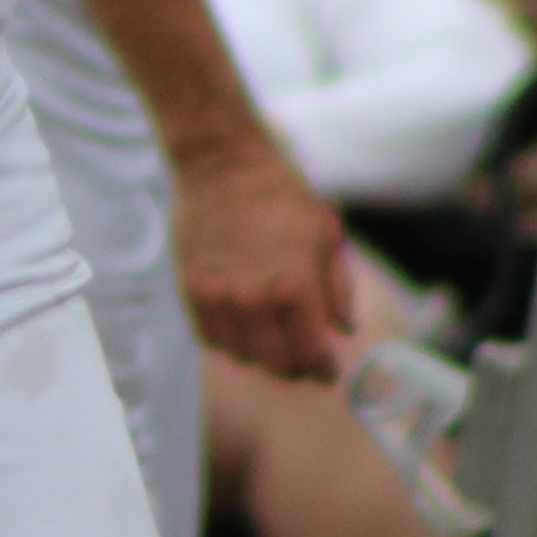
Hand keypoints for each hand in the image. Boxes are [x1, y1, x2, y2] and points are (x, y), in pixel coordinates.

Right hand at [169, 134, 352, 382]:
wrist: (221, 164)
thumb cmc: (281, 194)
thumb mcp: (325, 235)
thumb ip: (338, 288)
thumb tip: (344, 329)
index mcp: (296, 287)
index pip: (311, 354)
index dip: (323, 370)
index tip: (327, 372)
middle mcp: (255, 300)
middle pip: (275, 364)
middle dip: (294, 369)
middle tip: (301, 362)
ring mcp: (218, 297)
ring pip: (240, 356)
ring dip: (259, 356)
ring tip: (271, 342)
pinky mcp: (191, 290)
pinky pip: (209, 338)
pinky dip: (227, 341)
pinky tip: (241, 327)